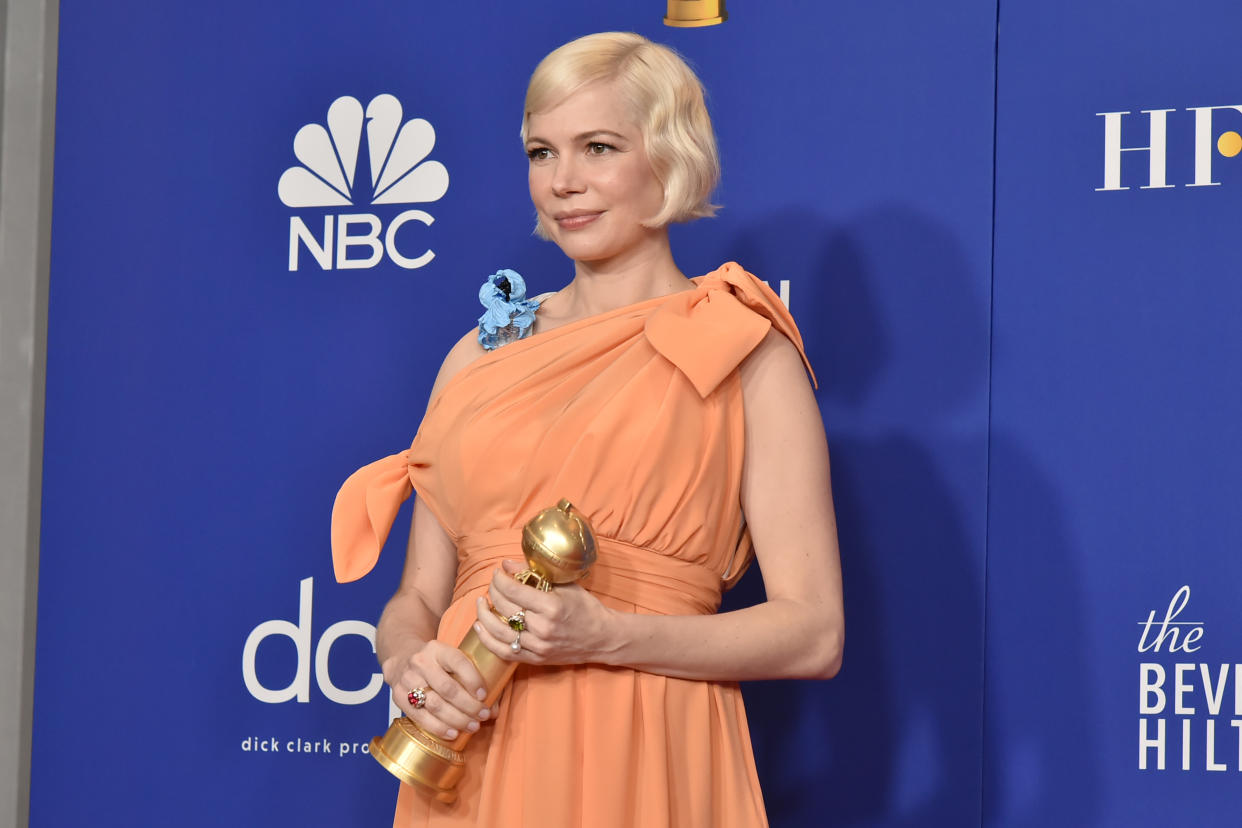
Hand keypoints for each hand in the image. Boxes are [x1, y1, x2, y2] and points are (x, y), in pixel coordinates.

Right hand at [386, 639, 491, 740]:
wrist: (401, 658)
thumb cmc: (436, 663)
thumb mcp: (452, 660)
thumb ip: (473, 679)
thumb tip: (494, 709)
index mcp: (437, 649)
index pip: (458, 662)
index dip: (473, 680)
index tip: (484, 696)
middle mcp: (421, 662)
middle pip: (447, 688)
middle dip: (469, 705)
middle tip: (483, 715)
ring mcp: (408, 679)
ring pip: (435, 704)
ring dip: (457, 719)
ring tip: (472, 727)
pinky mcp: (399, 697)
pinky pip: (420, 717)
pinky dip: (438, 728)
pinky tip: (453, 733)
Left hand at [473, 559, 615, 665]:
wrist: (603, 638)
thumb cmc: (587, 608)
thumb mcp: (566, 586)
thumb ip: (536, 575)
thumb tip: (507, 564)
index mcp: (552, 607)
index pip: (514, 590)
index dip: (500, 579)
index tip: (497, 572)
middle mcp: (543, 628)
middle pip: (505, 608)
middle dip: (493, 592)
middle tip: (493, 583)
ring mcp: (538, 646)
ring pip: (500, 631)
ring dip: (484, 615)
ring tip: (481, 602)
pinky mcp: (535, 659)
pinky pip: (504, 651)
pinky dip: (488, 640)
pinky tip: (480, 627)